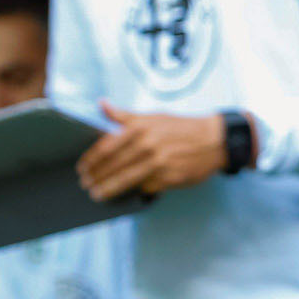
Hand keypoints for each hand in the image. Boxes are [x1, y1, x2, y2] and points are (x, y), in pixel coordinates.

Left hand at [76, 103, 226, 201]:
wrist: (216, 140)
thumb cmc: (182, 127)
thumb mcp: (154, 116)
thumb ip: (125, 115)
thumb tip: (101, 104)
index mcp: (141, 128)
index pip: (107, 146)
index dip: (92, 160)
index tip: (83, 169)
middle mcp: (148, 145)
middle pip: (113, 165)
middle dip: (97, 177)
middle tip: (87, 184)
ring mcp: (160, 163)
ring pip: (127, 179)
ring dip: (109, 189)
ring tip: (98, 194)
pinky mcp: (171, 177)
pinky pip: (147, 187)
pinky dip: (135, 191)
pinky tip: (126, 194)